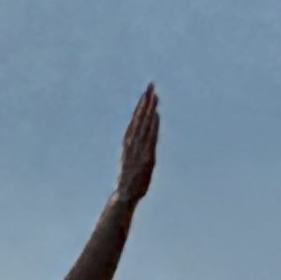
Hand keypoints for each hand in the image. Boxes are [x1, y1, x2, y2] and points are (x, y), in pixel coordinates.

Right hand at [113, 84, 160, 210]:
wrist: (125, 194)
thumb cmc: (130, 177)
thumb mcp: (134, 158)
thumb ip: (138, 146)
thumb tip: (143, 139)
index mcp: (128, 141)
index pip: (136, 119)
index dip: (141, 105)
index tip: (146, 92)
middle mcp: (131, 142)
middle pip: (140, 118)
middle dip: (145, 101)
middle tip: (151, 85)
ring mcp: (138, 150)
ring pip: (144, 125)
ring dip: (149, 109)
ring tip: (154, 95)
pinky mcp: (146, 158)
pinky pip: (150, 138)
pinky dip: (152, 126)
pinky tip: (155, 115)